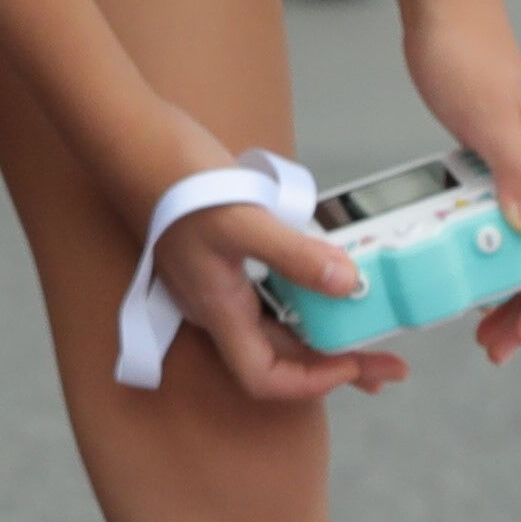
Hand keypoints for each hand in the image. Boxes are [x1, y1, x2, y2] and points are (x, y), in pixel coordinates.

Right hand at [151, 190, 409, 404]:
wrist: (131, 139)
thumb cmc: (174, 181)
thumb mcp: (243, 219)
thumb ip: (296, 256)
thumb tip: (350, 286)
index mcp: (219, 310)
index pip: (265, 377)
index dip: (311, 382)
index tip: (356, 363)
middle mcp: (221, 306)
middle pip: (282, 356)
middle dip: (337, 363)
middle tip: (390, 362)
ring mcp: (222, 282)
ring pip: (281, 323)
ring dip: (327, 332)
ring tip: (375, 333)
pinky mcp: (227, 255)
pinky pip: (275, 291)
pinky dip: (310, 295)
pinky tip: (336, 282)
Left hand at [400, 15, 520, 360]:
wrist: (448, 5)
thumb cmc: (462, 54)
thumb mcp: (483, 114)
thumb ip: (513, 169)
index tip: (514, 339)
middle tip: (490, 346)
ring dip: (511, 288)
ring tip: (479, 320)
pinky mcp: (500, 158)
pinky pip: (507, 223)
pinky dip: (492, 256)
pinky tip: (464, 263)